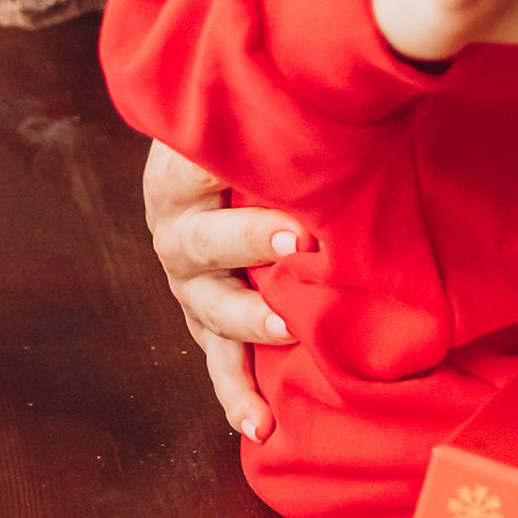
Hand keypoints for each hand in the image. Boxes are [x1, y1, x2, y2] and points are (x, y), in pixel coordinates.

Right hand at [142, 137, 315, 439]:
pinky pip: (217, 360)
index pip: (195, 171)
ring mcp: (188, 282)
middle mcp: (174, 228)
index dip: (237, 184)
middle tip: (303, 246)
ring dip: (246, 325)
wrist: (209, 156)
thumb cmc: (246, 130)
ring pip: (208, 311)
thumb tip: (343, 91)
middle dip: (250, 245)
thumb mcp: (253, 113)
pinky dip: (236, 394)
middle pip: (202, 243)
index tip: (296, 205)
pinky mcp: (205, 316)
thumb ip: (280, 112)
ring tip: (286, 331)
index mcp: (177, 171)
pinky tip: (260, 426)